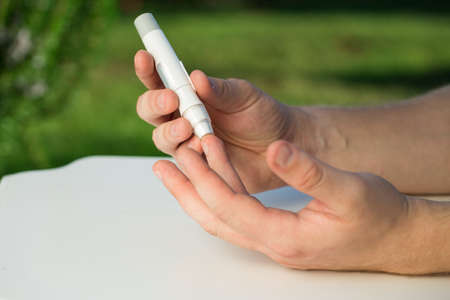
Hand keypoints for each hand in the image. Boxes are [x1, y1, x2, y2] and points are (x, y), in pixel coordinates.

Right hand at [135, 50, 314, 192]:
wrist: (282, 147)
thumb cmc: (262, 115)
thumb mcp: (245, 96)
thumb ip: (221, 90)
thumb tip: (196, 77)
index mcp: (190, 96)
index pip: (160, 80)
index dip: (148, 69)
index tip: (145, 57)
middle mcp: (182, 118)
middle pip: (150, 111)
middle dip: (154, 103)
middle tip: (171, 100)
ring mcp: (187, 144)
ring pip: (161, 138)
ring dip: (170, 132)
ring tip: (189, 128)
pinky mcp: (197, 168)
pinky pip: (183, 163)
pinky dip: (189, 155)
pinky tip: (203, 149)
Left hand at [152, 135, 445, 273]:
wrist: (395, 238)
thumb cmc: (378, 215)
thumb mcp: (349, 188)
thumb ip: (309, 171)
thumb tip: (276, 150)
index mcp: (286, 237)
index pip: (232, 207)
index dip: (207, 178)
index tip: (189, 152)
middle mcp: (273, 245)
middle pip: (216, 219)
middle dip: (187, 191)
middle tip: (164, 165)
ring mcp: (273, 242)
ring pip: (223, 219)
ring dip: (199, 193)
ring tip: (178, 168)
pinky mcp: (277, 234)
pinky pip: (237, 215)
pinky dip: (220, 194)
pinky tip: (214, 176)